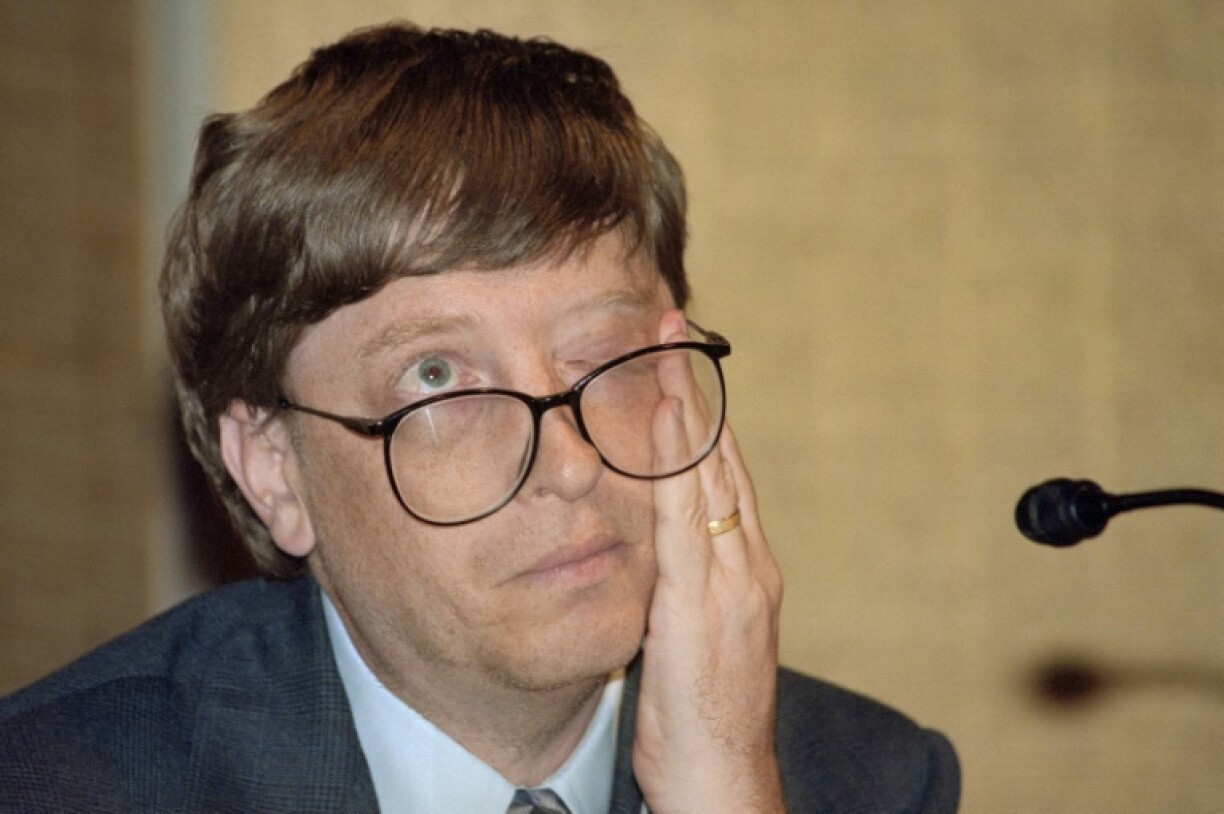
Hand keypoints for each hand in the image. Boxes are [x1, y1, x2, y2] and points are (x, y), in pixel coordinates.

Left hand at [632, 310, 785, 812]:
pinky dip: (680, 459)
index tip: (681, 358)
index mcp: (744, 569)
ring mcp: (731, 579)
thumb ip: (686, 585)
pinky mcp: (704, 601)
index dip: (703, 412)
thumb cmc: (704, 716)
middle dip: (696, 385)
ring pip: (710, 472)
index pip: (723, 473)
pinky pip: (688, 516)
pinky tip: (668, 418)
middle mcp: (746, 562)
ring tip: (668, 343)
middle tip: (675, 322)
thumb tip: (659, 548)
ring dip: (688, 402)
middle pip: (721, 455)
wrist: (725, 776)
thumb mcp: (694, 636)